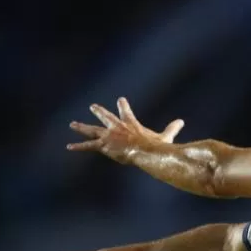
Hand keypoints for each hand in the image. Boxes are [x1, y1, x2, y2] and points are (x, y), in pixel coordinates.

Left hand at [67, 97, 184, 163]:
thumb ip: (172, 128)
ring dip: (82, 127)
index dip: (123, 105)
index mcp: (131, 123)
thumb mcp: (165, 136)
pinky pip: (88, 146)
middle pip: (106, 117)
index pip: (125, 111)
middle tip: (93, 106)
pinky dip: (79, 147)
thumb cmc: (155, 145)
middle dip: (99, 112)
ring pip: (92, 130)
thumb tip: (182, 121)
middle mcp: (117, 127)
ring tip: (72, 124)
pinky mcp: (103, 145)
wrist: (144, 151)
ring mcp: (108, 136)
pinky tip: (69, 147)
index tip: (120, 99)